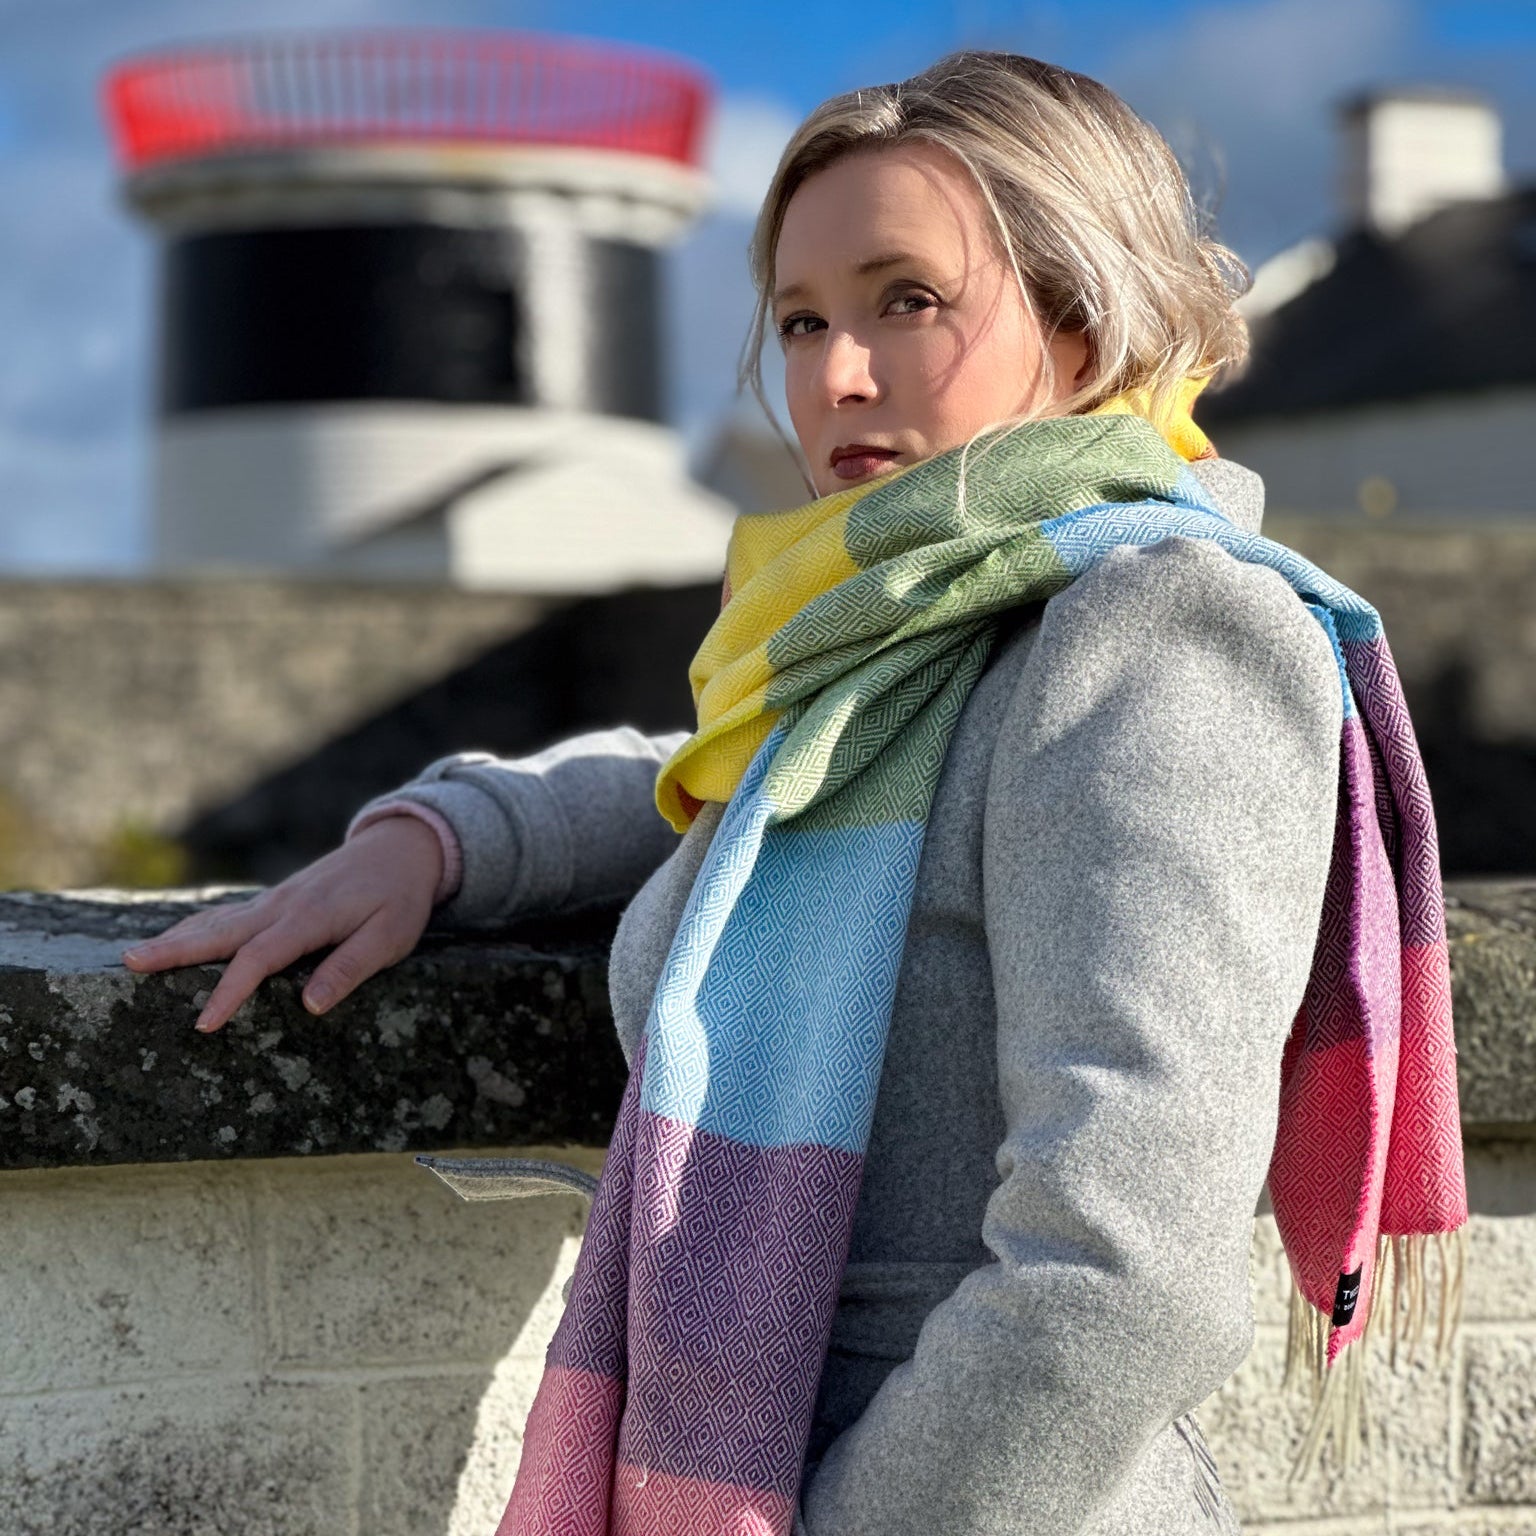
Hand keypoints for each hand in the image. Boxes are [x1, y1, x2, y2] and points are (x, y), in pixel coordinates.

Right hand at [121, 816, 445, 1033]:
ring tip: (134, 957)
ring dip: (177, 937)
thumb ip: (350, 968)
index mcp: (310, 918)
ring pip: (218, 920)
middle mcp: (283, 906)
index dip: (230, 992)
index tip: (203, 1024)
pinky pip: (230, 913)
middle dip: (174, 951)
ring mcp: (276, 900)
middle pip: (220, 932)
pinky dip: (198, 925)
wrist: (402, 848)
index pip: (259, 959)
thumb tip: (309, 1004)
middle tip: (131, 965)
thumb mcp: (391, 937)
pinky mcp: (278, 900)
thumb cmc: (400, 897)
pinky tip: (177, 937)